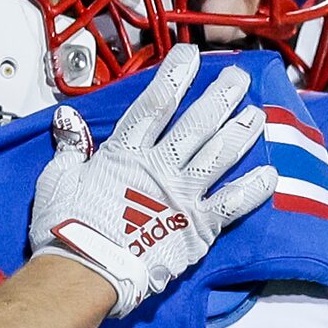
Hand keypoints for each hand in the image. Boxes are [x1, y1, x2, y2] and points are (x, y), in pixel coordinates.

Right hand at [29, 47, 279, 315]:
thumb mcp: (57, 179)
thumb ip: (70, 148)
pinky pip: (233, 203)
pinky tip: (270, 173)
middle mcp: (160, 168)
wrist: (85, 272)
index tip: (191, 55)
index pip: (156, 103)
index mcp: (125, 154)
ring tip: (258, 115)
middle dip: (221, 96)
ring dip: (241, 132)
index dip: (175, 75)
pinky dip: (254, 189)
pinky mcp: (198, 227)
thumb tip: (67, 121)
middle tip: (239, 79)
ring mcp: (182, 196)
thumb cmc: (66, 230)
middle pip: (197, 123)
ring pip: (220, 155)